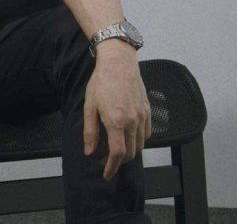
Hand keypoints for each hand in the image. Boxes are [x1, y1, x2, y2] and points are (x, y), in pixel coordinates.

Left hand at [82, 41, 151, 180]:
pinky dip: (139, 141)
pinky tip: (129, 138)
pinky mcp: (147, 110)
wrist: (119, 63)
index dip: (111, 167)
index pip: (118, 154)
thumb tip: (89, 152)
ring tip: (116, 151)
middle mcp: (132, 121)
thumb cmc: (102, 82)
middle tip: (105, 162)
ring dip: (130, 153)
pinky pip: (147, 133)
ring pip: (140, 144)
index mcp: (117, 122)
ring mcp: (142, 116)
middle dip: (118, 162)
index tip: (105, 174)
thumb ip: (90, 131)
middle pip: (131, 153)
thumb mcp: (89, 106)